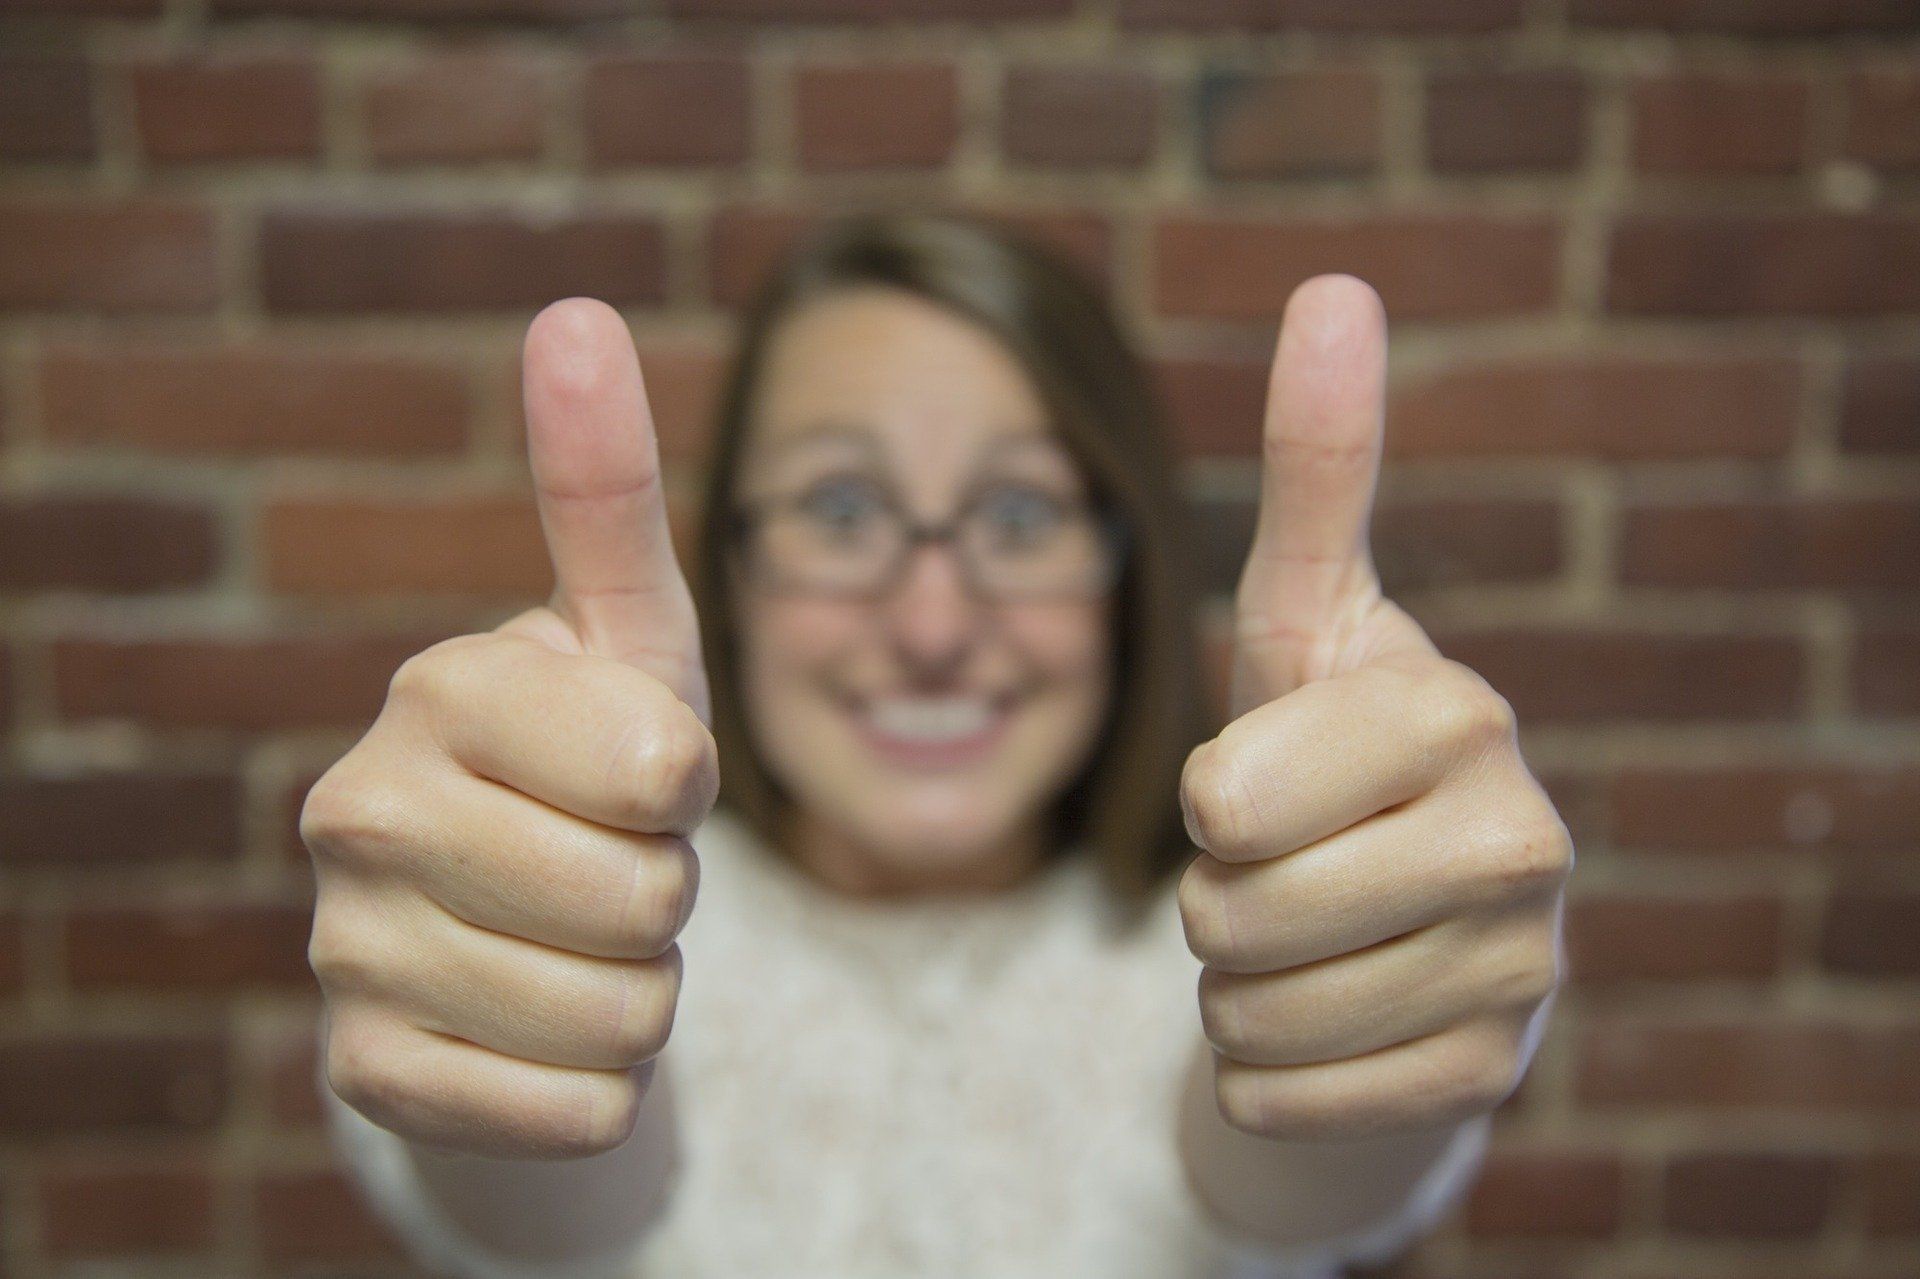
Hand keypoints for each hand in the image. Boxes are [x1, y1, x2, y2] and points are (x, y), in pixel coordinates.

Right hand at [301, 298, 716, 1159]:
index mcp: (440, 687)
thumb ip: (606, 489)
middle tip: (607, 861)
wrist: (515, 925)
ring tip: (577, 939)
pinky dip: (596, 1089)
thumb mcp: (628, 633)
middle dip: (667, 895)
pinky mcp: (365, 1078)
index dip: (686, 785)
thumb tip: (576, 310)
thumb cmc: (595, 759)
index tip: (637, 769)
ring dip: (641, 992)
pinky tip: (538, 1027)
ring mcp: (348, 952)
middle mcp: (359, 812)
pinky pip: (572, 1115)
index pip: (663, 770)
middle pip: (647, 903)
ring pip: (623, 1019)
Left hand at [1177, 275, 1570, 1143]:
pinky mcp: (1488, 1075)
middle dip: (1212, 900)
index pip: (1224, 798)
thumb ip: (1318, 469)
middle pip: (1228, 915)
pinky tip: (1330, 1019)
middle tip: (1280, 868)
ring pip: (1247, 1015)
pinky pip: (1278, 1097)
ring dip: (1236, 985)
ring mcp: (1520, 968)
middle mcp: (1520, 836)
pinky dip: (1263, 1071)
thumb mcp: (1305, 618)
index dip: (1207, 800)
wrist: (1401, 927)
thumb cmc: (1326, 756)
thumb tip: (1337, 284)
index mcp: (1456, 710)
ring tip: (1309, 935)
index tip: (1263, 782)